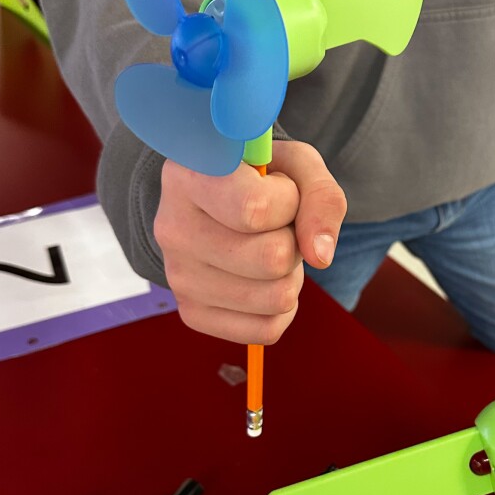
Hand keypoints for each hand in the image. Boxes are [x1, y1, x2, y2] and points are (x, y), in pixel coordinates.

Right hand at [155, 140, 346, 343]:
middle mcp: (173, 228)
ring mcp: (178, 276)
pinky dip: (281, 307)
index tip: (279, 190)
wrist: (219, 202)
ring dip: (290, 274)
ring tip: (269, 248)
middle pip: (273, 259)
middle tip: (278, 226)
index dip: (288, 202)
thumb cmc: (262, 179)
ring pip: (276, 298)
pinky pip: (267, 329)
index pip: (254, 209)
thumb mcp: (298, 165)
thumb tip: (320, 256)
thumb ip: (321, 197)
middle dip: (294, 242)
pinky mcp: (191, 313)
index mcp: (190, 176)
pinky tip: (262, 278)